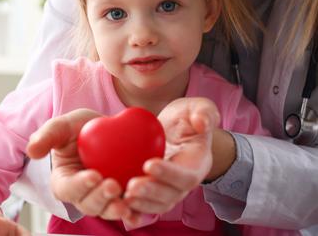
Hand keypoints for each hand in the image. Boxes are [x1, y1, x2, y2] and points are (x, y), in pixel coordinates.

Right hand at [26, 109, 134, 221]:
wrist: (106, 129)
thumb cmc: (80, 128)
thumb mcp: (63, 126)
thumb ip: (47, 136)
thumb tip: (32, 151)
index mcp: (64, 181)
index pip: (68, 188)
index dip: (79, 185)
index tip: (92, 175)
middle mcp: (82, 194)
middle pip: (88, 204)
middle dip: (100, 198)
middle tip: (112, 185)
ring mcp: (102, 198)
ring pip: (106, 210)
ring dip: (114, 209)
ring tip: (125, 201)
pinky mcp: (121, 197)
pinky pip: (125, 209)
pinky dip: (132, 214)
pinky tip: (138, 212)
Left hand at [123, 97, 219, 214]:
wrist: (173, 130)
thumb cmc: (186, 118)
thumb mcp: (198, 108)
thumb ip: (204, 112)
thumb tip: (203, 123)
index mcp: (196, 164)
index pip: (186, 175)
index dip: (169, 173)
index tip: (149, 164)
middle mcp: (183, 183)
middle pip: (170, 196)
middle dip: (151, 193)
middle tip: (132, 186)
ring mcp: (168, 191)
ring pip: (157, 205)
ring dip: (141, 204)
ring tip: (123, 196)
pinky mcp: (152, 193)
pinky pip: (144, 206)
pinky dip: (133, 212)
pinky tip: (117, 209)